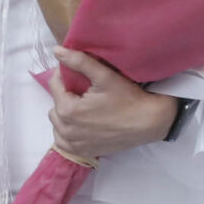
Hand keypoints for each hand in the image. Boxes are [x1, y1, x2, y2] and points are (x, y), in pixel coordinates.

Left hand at [47, 47, 176, 160]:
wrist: (148, 122)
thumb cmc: (127, 98)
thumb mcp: (105, 76)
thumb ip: (79, 62)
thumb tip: (56, 51)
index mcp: (68, 110)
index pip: (54, 86)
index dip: (64, 76)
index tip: (76, 73)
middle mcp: (67, 130)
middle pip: (55, 106)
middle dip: (65, 96)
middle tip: (82, 91)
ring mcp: (74, 144)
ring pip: (57, 124)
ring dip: (64, 115)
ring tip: (82, 107)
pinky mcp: (82, 152)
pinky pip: (64, 142)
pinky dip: (68, 133)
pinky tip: (81, 125)